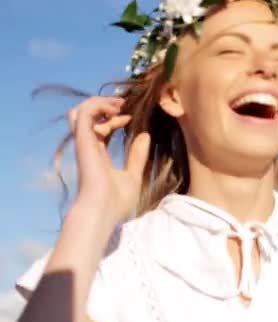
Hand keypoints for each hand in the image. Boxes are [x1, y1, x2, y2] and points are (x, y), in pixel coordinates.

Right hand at [67, 96, 149, 224]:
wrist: (103, 211)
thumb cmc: (116, 201)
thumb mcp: (133, 175)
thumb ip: (137, 156)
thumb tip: (145, 136)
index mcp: (98, 155)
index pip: (101, 129)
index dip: (115, 119)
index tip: (131, 118)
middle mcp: (88, 147)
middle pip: (89, 117)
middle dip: (106, 105)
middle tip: (124, 103)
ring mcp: (84, 143)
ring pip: (81, 111)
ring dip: (100, 103)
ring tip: (118, 105)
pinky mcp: (83, 140)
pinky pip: (84, 113)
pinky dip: (98, 106)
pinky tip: (115, 110)